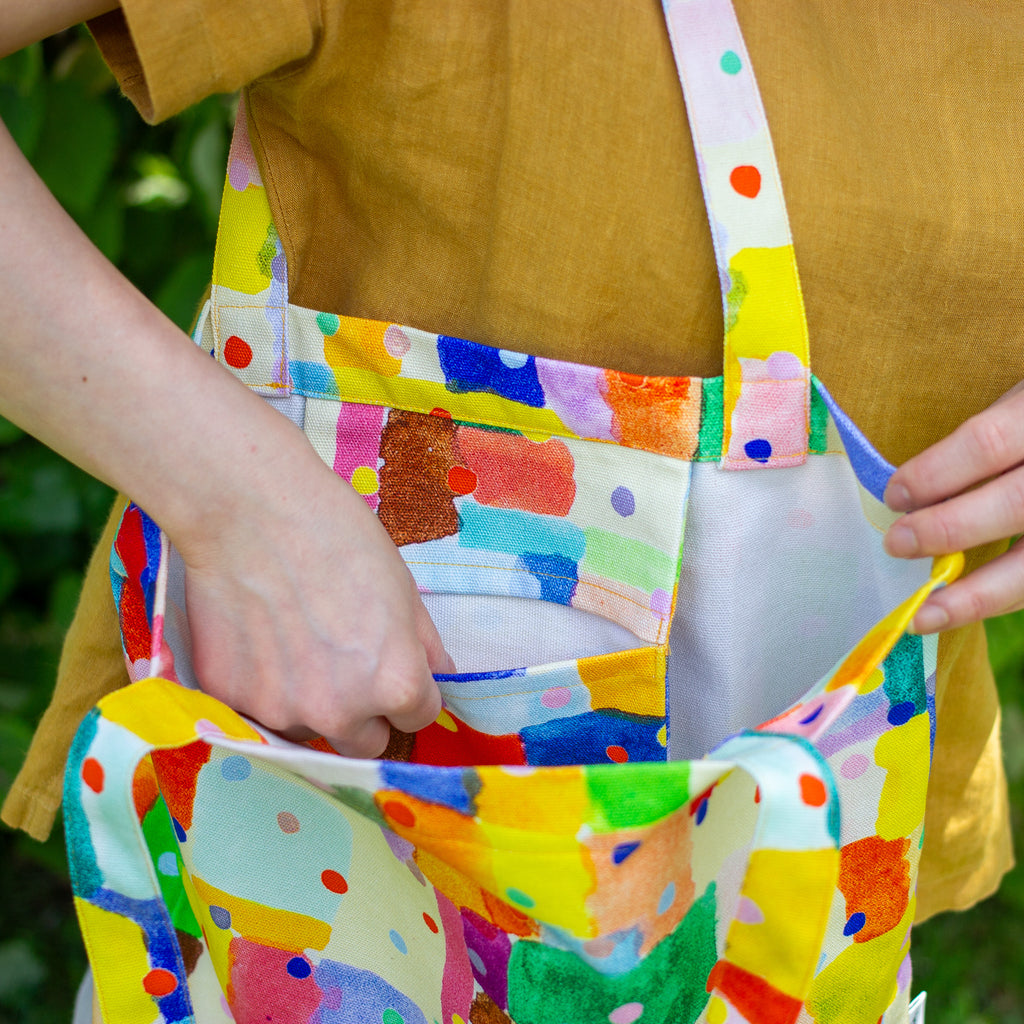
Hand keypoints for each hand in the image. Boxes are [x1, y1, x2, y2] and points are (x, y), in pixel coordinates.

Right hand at [180, 447, 451, 757]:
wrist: (249, 510)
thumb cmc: (335, 535)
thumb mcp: (402, 587)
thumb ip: (423, 645)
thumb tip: (437, 676)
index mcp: (395, 684)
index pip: (418, 717)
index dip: (408, 688)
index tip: (390, 663)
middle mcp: (340, 712)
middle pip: (364, 741)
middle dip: (361, 711)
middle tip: (341, 658)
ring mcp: (279, 710)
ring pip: (308, 728)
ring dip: (308, 701)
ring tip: (293, 638)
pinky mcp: (230, 699)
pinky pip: (256, 711)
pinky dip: (261, 685)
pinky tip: (257, 636)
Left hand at [884, 381, 1023, 632]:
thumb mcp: (1020, 405)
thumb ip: (983, 446)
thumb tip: (912, 498)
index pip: (987, 443)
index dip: (935, 472)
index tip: (894, 496)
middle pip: (1014, 504)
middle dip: (948, 530)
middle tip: (896, 544)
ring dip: (976, 595)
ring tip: (924, 614)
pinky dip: (1004, 600)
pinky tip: (964, 610)